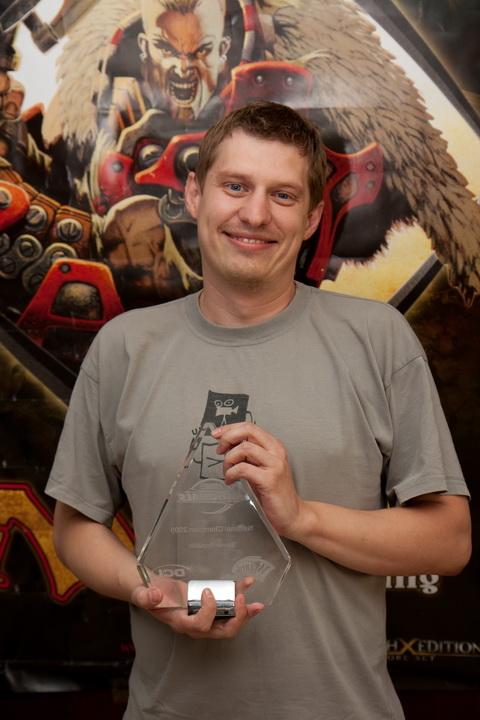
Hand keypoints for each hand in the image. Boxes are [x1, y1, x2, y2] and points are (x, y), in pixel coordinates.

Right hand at [130, 582, 262, 639]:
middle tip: (242, 601)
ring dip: (245, 613)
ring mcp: (206, 618)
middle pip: (222, 632)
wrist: (154, 590)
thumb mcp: (144, 594)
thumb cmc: (150, 594)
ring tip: (257, 605)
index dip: (208, 611)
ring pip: (230, 623)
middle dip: (237, 619)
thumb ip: (147, 596)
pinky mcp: (211, 607)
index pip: (200, 626)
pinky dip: (240, 597)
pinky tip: (246, 585)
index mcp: (182, 623)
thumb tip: (154, 596)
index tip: (207, 592)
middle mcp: (197, 625)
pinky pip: (229, 607)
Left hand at [212, 422, 301, 537]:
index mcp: (274, 446)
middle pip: (248, 431)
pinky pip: (243, 469)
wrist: (292, 514)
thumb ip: (248, 455)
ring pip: (244, 448)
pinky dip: (231, 473)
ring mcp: (274, 465)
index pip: (250, 427)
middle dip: (228, 437)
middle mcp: (276, 452)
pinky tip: (230, 481)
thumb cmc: (274, 493)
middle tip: (219, 450)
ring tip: (227, 471)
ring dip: (229, 459)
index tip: (217, 435)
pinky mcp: (269, 480)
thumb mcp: (260, 467)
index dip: (230, 428)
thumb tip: (227, 445)